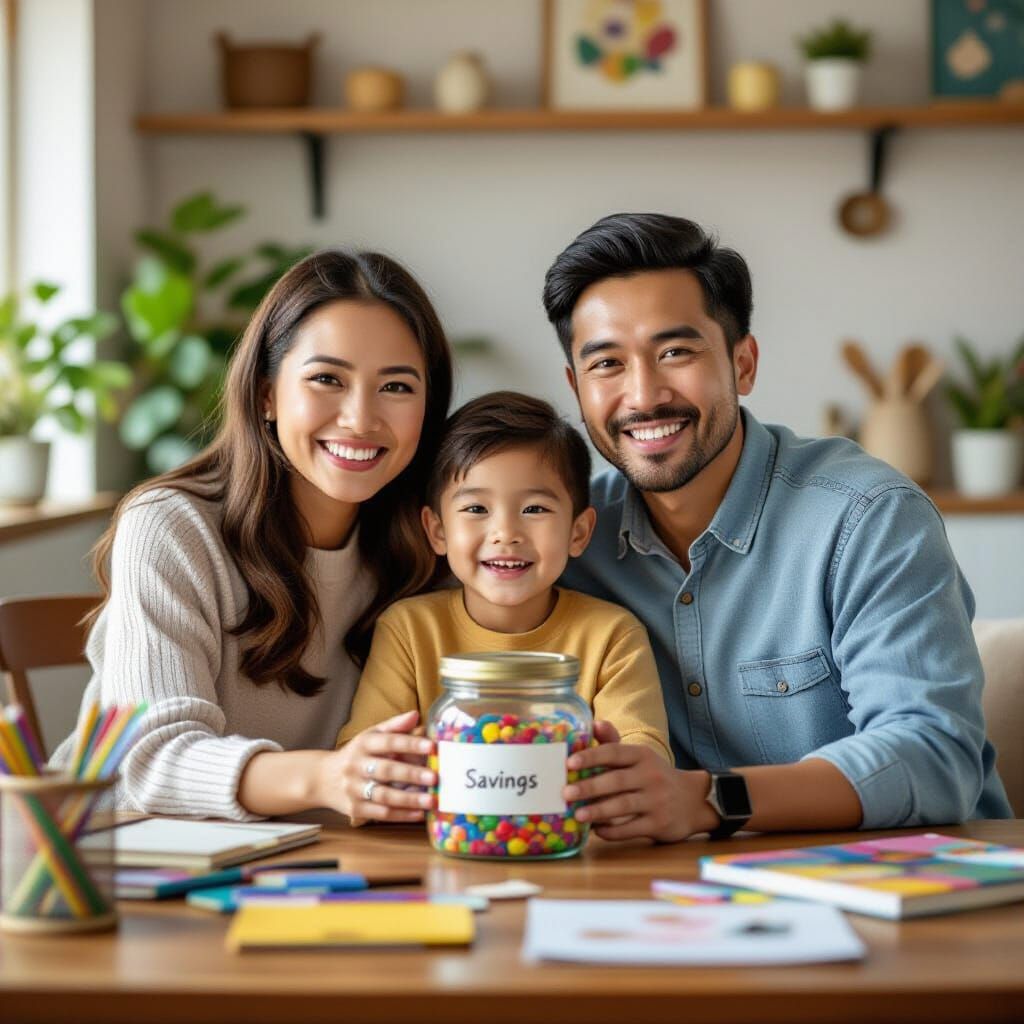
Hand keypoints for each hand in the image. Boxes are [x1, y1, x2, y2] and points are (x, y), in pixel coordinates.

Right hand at [320, 711, 435, 822]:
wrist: (322, 778)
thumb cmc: (356, 754)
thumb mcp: (370, 736)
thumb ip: (394, 726)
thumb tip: (416, 715)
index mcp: (363, 744)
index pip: (389, 741)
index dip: (410, 743)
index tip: (432, 746)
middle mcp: (356, 766)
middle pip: (386, 770)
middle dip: (411, 774)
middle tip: (435, 777)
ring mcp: (354, 789)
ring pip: (384, 795)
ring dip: (409, 799)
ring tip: (431, 800)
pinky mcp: (355, 809)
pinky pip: (380, 814)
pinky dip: (401, 815)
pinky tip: (419, 813)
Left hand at [562, 720, 716, 842]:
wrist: (692, 801)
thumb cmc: (653, 776)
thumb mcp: (638, 757)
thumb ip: (613, 743)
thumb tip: (593, 724)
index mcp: (642, 755)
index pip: (615, 752)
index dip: (591, 757)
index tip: (569, 763)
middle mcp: (651, 775)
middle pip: (616, 781)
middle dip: (589, 787)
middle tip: (566, 793)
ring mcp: (656, 800)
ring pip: (622, 806)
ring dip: (597, 811)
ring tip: (577, 815)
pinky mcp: (659, 824)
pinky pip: (631, 829)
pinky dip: (612, 831)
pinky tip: (596, 831)